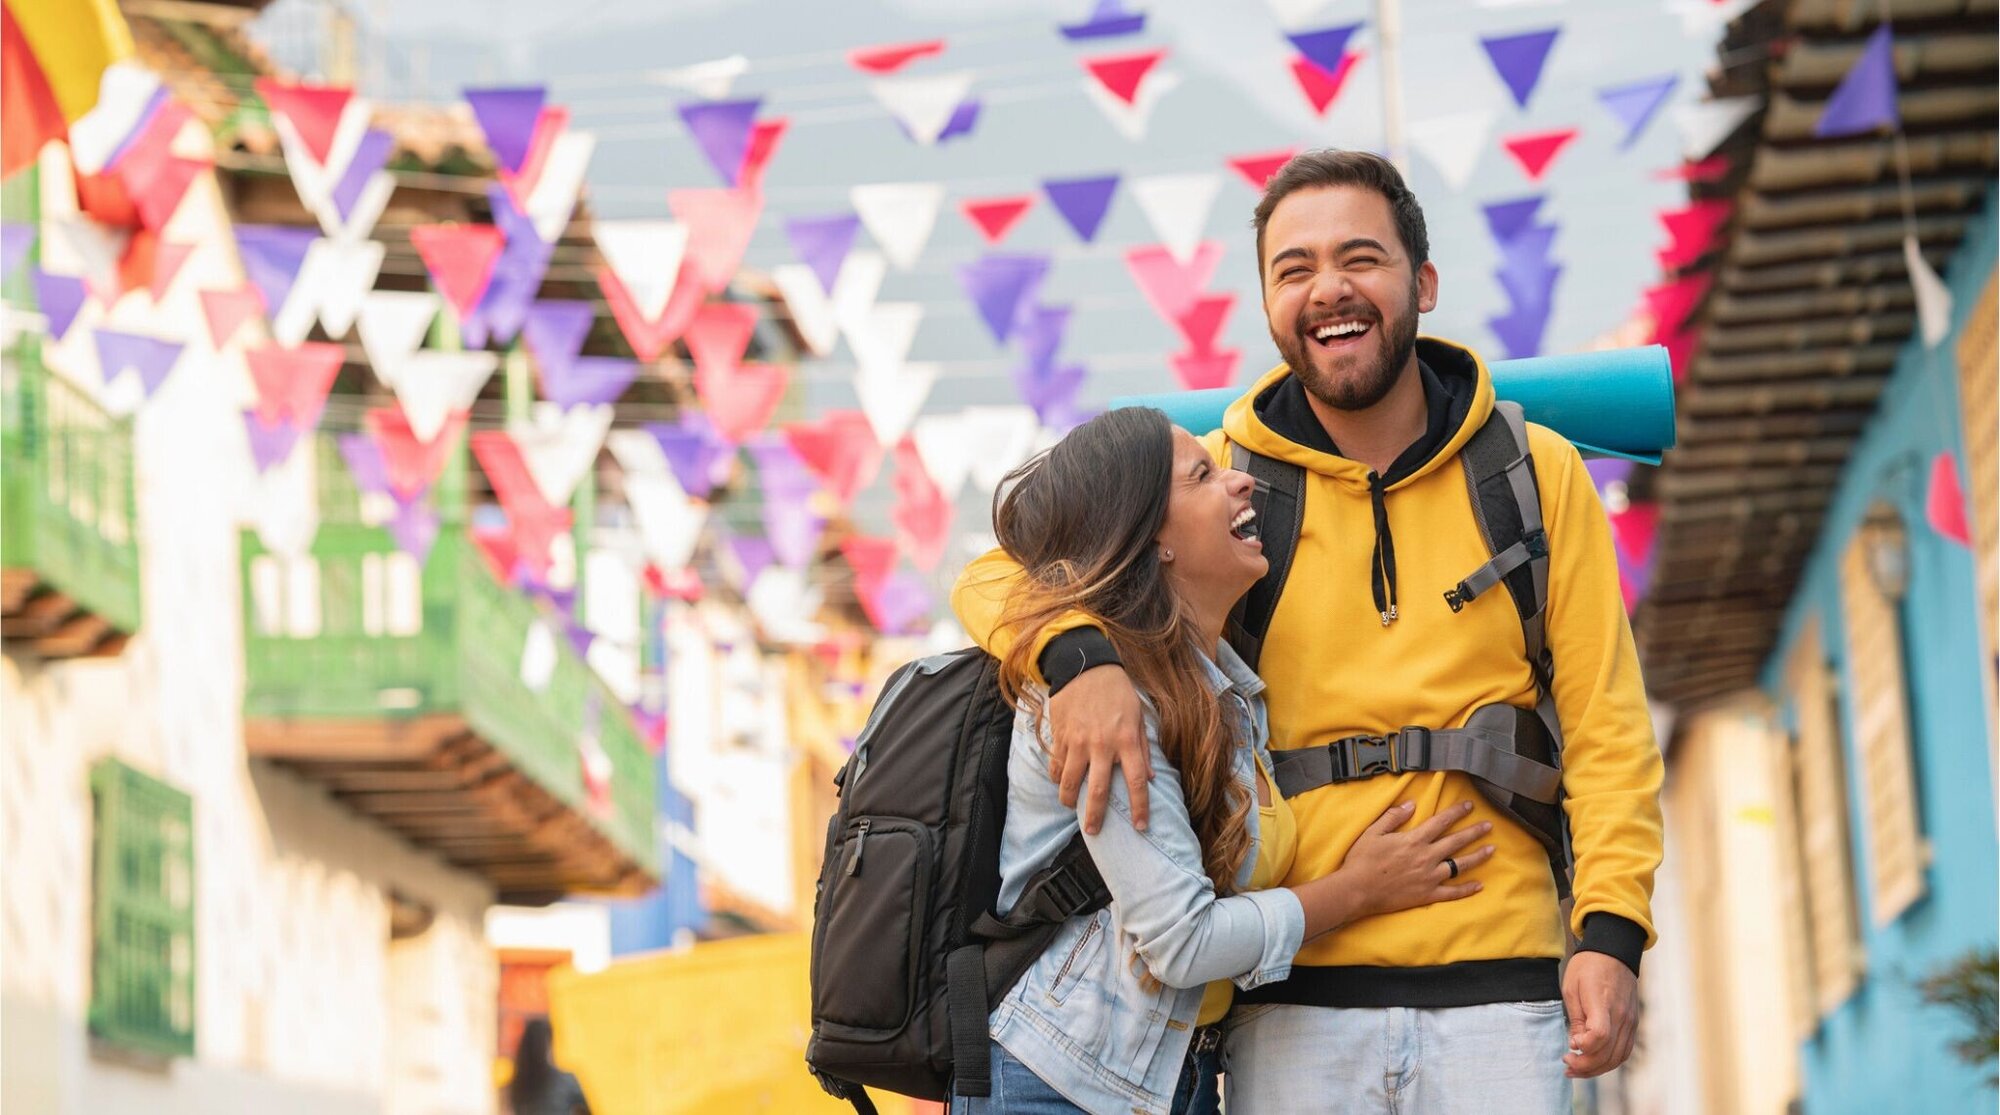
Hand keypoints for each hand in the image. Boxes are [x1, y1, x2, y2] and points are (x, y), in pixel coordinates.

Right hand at [1048, 665, 1147, 832]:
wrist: (1084, 666)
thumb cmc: (1116, 690)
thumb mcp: (1138, 715)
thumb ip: (1143, 746)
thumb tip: (1151, 776)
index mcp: (1127, 739)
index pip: (1137, 780)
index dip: (1140, 806)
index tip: (1141, 826)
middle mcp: (1102, 744)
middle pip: (1098, 790)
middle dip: (1095, 816)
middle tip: (1093, 832)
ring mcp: (1077, 742)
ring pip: (1069, 781)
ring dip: (1069, 799)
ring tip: (1071, 807)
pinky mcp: (1060, 736)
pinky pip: (1055, 765)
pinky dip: (1056, 777)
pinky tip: (1059, 782)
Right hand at [1337, 801, 1494, 919]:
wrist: (1356, 891)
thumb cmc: (1362, 861)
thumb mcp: (1373, 832)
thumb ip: (1393, 817)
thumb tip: (1411, 804)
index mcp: (1414, 840)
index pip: (1441, 822)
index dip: (1456, 812)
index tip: (1469, 805)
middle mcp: (1426, 857)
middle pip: (1456, 841)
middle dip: (1474, 832)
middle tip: (1489, 825)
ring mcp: (1429, 877)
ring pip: (1460, 865)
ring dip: (1477, 857)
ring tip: (1491, 850)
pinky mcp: (1427, 895)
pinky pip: (1452, 893)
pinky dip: (1467, 889)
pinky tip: (1479, 885)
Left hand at [1562, 950, 1637, 1077]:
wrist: (1614, 952)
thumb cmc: (1588, 967)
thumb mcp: (1572, 988)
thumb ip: (1576, 1019)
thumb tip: (1577, 1045)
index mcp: (1603, 1002)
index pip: (1600, 1035)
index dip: (1585, 1047)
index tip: (1570, 1044)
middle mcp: (1621, 1016)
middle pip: (1608, 1053)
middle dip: (1585, 1066)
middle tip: (1567, 1064)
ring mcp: (1630, 1022)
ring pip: (1618, 1057)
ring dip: (1597, 1069)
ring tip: (1577, 1068)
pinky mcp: (1633, 1024)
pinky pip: (1624, 1051)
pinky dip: (1609, 1062)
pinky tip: (1594, 1062)